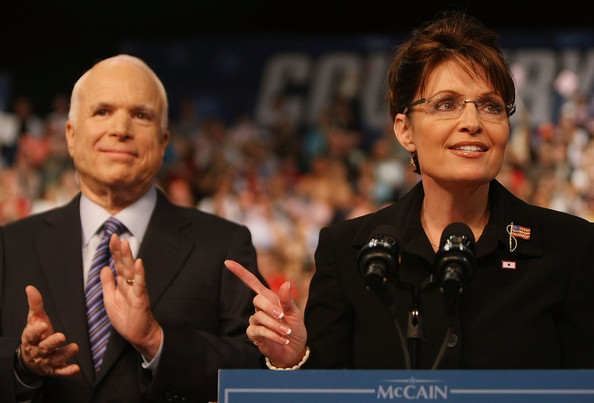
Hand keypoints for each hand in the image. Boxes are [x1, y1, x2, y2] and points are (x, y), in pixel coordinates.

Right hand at [19, 286, 79, 376]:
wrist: (30, 358)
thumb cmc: (36, 334)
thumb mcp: (34, 319)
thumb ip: (35, 304)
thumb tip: (30, 288)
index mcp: (31, 338)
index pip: (31, 335)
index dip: (36, 331)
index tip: (43, 325)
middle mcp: (38, 351)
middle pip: (44, 347)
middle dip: (52, 342)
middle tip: (61, 336)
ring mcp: (46, 361)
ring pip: (54, 359)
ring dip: (64, 354)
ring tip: (74, 348)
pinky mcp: (54, 369)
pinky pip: (60, 371)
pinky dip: (67, 371)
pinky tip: (76, 368)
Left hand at [100, 234, 161, 358]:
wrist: (138, 335)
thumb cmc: (126, 318)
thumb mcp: (110, 299)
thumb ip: (108, 283)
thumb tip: (104, 267)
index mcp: (122, 284)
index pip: (117, 264)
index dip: (114, 252)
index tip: (111, 238)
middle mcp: (129, 284)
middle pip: (124, 264)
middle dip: (119, 250)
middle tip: (115, 236)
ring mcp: (136, 290)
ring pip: (131, 271)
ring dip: (128, 257)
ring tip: (125, 244)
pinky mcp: (141, 298)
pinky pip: (140, 284)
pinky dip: (139, 273)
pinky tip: (139, 263)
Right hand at [225, 260, 307, 367]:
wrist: (294, 349)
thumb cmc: (294, 328)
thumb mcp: (294, 313)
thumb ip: (287, 300)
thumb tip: (286, 283)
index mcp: (269, 298)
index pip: (251, 282)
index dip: (240, 272)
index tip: (227, 262)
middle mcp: (260, 308)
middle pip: (257, 300)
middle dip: (271, 308)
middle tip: (283, 317)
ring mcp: (255, 321)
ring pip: (259, 317)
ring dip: (275, 325)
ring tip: (287, 332)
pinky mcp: (253, 334)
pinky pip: (258, 331)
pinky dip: (272, 335)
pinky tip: (282, 339)